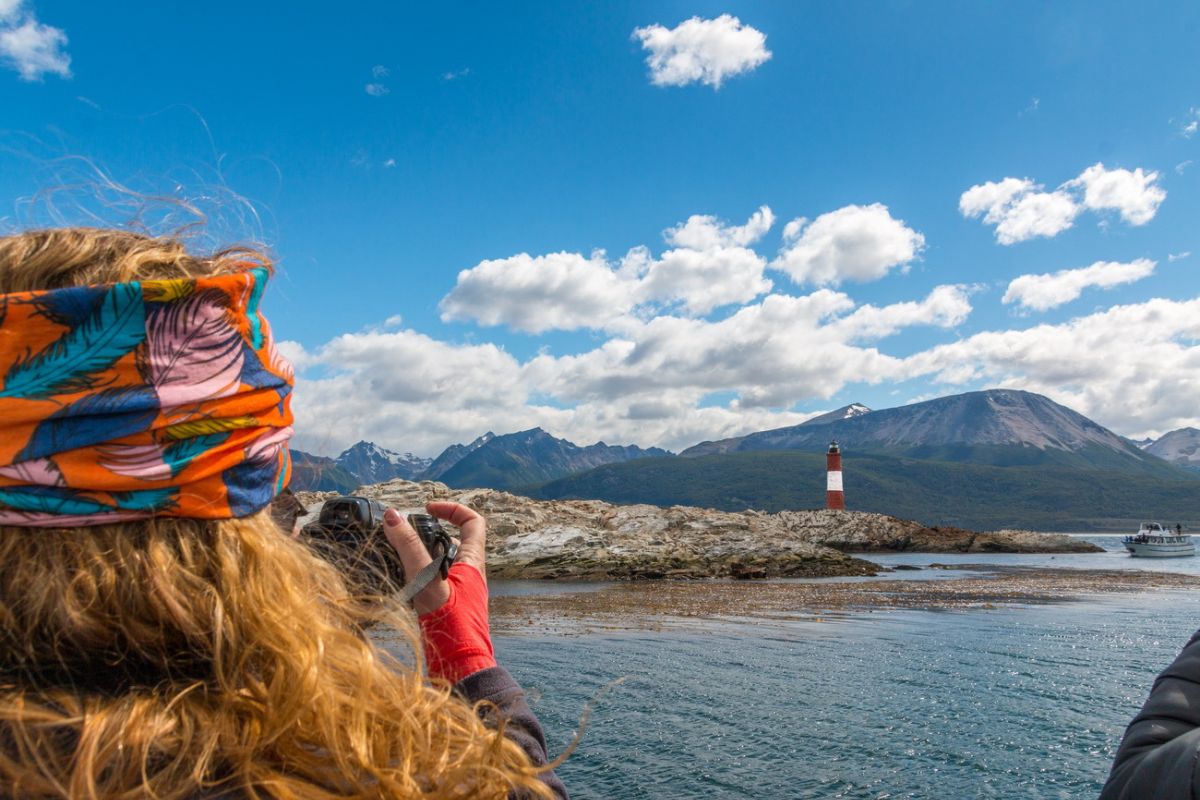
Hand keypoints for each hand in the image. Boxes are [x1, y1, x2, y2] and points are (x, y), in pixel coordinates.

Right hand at [383, 501, 495, 681]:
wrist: (461, 670)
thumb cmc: (452, 629)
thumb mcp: (428, 582)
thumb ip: (410, 550)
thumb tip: (394, 516)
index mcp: (473, 564)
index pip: (473, 522)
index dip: (453, 508)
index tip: (427, 508)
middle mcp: (469, 576)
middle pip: (456, 540)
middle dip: (431, 530)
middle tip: (406, 531)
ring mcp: (459, 593)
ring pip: (442, 562)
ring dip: (422, 554)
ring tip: (397, 553)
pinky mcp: (447, 609)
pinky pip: (433, 583)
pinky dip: (417, 577)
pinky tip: (399, 582)